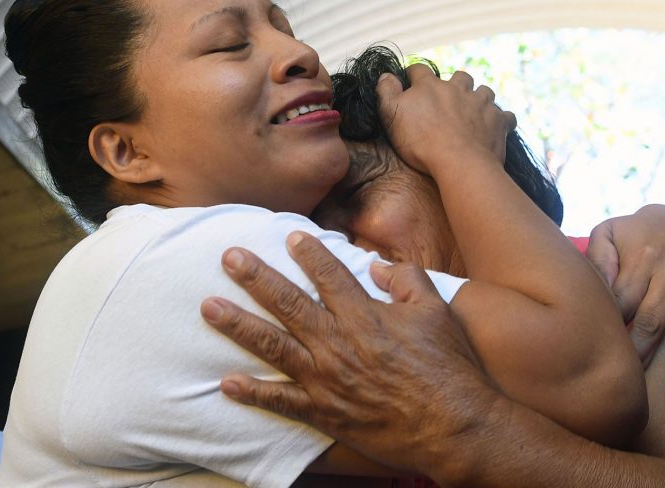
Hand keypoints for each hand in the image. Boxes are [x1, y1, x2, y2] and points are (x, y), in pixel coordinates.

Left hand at [200, 231, 497, 474]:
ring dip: (239, 325)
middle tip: (228, 257)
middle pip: (288, 303)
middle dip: (255, 277)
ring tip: (209, 307)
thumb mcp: (437, 312)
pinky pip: (282, 401)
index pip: (329, 275)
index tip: (289, 236)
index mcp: (365, 316)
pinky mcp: (325, 411)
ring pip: (274, 346)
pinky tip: (227, 382)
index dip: (308, 252)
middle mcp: (339, 343)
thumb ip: (407, 279)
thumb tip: (377, 263)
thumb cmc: (449, 368)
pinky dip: (254, 393)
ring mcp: (327, 379)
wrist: (455, 427)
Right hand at [376, 65, 514, 174]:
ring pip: (484, 92)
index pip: (419, 70)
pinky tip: (495, 127)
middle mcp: (458, 88)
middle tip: (448, 100)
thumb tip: (386, 75)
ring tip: (473, 112)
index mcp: (430, 86)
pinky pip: (505, 116)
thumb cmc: (420, 142)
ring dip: (479, 99)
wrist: (458, 163)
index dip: (413, 74)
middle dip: (455, 84)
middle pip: (459, 77)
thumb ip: (386, 92)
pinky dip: (500, 120)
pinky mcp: (498, 121)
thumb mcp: (391, 115)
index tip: (410, 81)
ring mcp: (481, 103)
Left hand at [586, 204, 664, 407]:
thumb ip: (598, 259)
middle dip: (641, 355)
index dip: (608, 327)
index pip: (622, 302)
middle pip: (654, 321)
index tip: (595, 354)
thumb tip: (595, 288)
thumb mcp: (608, 233)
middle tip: (629, 389)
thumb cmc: (630, 233)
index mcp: (644, 260)